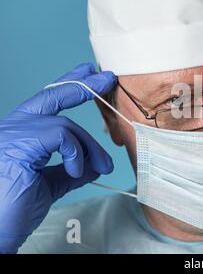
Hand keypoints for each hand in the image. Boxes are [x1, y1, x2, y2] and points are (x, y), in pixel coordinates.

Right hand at [0, 63, 115, 252]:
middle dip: (82, 85)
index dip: (69, 86)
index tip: (88, 75)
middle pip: (51, 95)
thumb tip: (95, 165)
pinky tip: (77, 171)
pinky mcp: (17, 146)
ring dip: (91, 146)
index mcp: (20, 134)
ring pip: (64, 124)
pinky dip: (76, 153)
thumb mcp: (50, 185)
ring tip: (104, 166)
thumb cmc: (13, 210)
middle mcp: (13, 129)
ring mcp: (12, 135)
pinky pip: (59, 135)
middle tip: (107, 78)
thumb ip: (71, 171)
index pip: (46, 102)